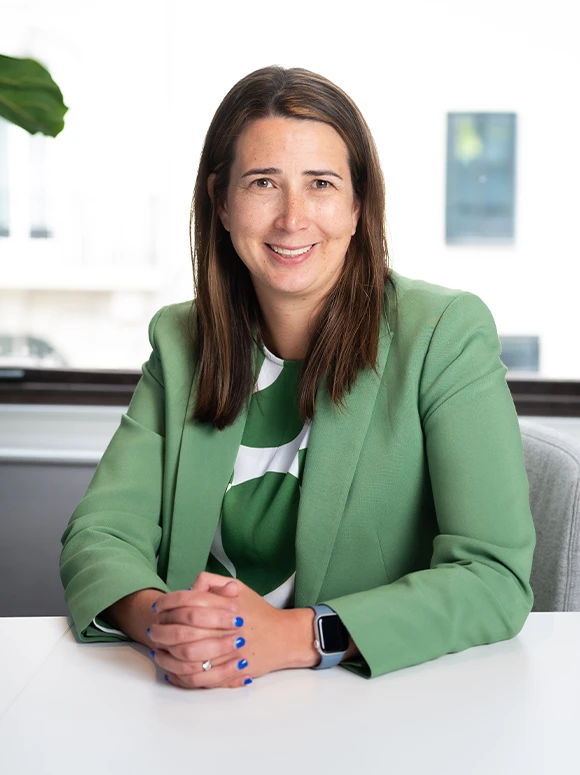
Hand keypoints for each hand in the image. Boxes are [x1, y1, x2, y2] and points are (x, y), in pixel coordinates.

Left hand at [149, 572, 317, 687]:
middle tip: (152, 630)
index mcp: (226, 604)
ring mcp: (227, 652)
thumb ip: (213, 581)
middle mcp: (226, 627)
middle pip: (183, 630)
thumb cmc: (258, 611)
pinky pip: (197, 677)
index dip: (168, 602)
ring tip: (157, 650)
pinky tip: (170, 670)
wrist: (283, 638)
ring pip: (186, 656)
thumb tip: (189, 587)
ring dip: (167, 654)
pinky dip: (179, 675)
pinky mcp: (229, 672)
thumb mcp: (240, 587)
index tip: (157, 607)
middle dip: (162, 630)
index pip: (189, 600)